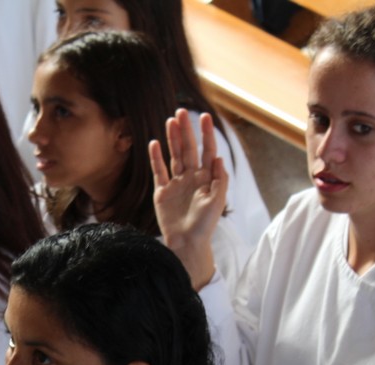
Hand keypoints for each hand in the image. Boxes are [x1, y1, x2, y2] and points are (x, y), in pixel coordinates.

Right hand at [150, 109, 227, 290]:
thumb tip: (218, 157)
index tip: (205, 117)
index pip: (207, 151)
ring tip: (170, 121)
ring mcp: (176, 183)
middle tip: (182, 111)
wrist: (187, 243)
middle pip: (189, 149)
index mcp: (206, 178)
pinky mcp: (162, 192)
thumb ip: (220, 180)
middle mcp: (191, 178)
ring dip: (172, 139)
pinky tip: (155, 143)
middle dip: (186, 131)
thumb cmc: (205, 225)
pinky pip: (159, 171)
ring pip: (174, 156)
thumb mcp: (217, 202)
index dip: (206, 134)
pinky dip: (156, 158)